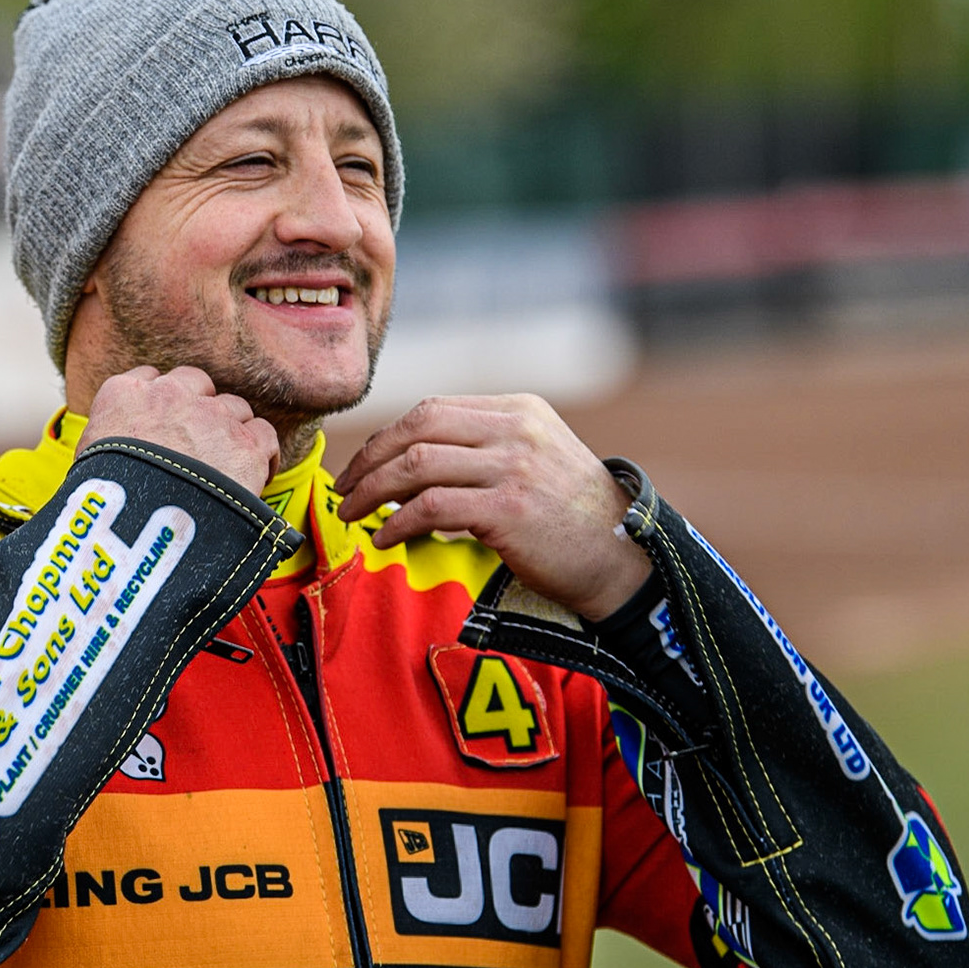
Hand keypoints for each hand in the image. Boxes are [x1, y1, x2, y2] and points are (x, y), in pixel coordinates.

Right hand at [79, 366, 278, 496]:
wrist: (137, 531)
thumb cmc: (100, 507)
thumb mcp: (85, 465)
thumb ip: (105, 444)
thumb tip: (114, 460)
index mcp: (124, 394)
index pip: (150, 379)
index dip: (162, 404)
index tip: (163, 427)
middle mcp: (170, 394)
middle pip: (197, 384)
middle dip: (199, 410)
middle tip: (197, 446)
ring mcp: (212, 416)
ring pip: (235, 408)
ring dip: (230, 433)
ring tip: (225, 469)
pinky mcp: (246, 445)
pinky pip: (264, 435)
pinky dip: (261, 455)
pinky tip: (253, 478)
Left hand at [332, 394, 651, 620]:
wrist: (623, 558)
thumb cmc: (572, 519)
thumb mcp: (536, 459)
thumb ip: (485, 449)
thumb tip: (411, 463)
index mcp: (518, 410)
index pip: (433, 409)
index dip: (387, 437)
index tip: (363, 466)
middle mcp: (515, 429)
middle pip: (417, 426)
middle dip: (370, 458)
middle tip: (345, 488)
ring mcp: (513, 466)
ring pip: (417, 464)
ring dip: (373, 490)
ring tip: (353, 513)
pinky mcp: (508, 507)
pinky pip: (430, 506)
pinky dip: (397, 522)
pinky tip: (385, 537)